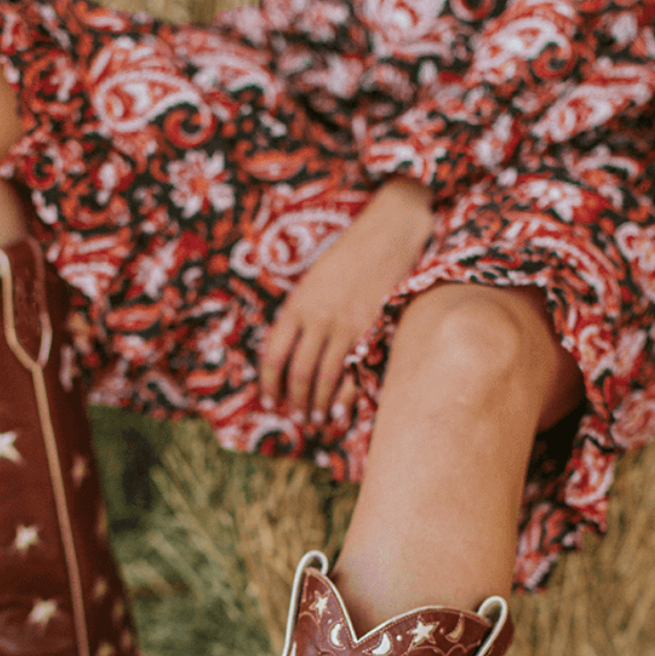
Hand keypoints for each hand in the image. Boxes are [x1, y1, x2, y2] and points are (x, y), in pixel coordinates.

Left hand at [258, 178, 434, 423]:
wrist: (386, 235)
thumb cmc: (346, 259)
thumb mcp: (311, 284)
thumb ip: (299, 317)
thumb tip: (288, 354)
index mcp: (296, 306)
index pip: (273, 355)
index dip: (269, 383)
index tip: (270, 401)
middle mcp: (317, 319)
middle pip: (298, 372)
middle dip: (295, 401)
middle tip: (297, 417)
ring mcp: (345, 326)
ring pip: (324, 377)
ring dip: (318, 404)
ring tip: (316, 420)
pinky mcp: (370, 331)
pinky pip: (353, 372)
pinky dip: (344, 396)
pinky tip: (339, 410)